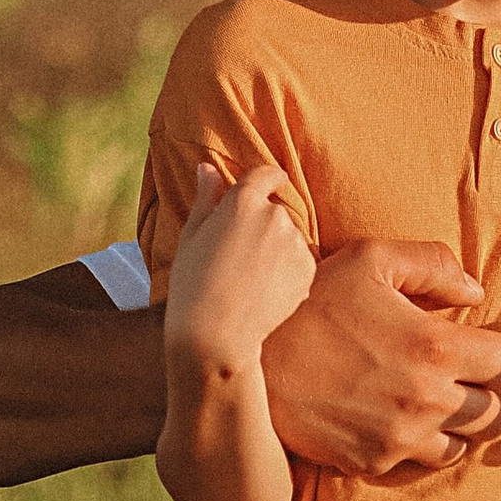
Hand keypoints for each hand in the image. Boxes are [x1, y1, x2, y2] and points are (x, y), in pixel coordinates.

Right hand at [165, 163, 315, 369]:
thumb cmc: (193, 283)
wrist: (215, 334)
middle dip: (262, 225)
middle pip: (275, 210)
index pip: (266, 175)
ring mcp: (294, 243)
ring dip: (276, 249)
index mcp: (242, 201)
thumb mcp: (192, 235)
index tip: (272, 182)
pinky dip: (287, 271)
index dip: (269, 178)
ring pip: (288, 237)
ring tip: (250, 278)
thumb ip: (206, 198)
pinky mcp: (308, 269)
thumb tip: (208, 167)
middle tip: (239, 256)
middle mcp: (274, 215)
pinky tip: (263, 290)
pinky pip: (299, 261)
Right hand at [261, 238, 500, 476]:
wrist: (247, 359)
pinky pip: (418, 461)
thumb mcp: (370, 259)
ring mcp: (400, 438)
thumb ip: (433, 265)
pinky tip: (394, 417)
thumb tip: (474, 293)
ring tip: (427, 398)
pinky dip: (416, 443)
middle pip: (492, 410)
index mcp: (435, 347)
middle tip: (454, 373)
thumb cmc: (309, 299)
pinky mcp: (372, 461)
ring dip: (454, 422)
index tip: (478, 347)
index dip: (497, 353)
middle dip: (481, 390)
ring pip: (461, 443)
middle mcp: (427, 400)